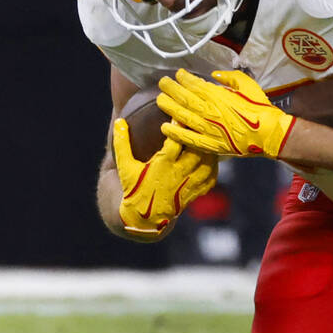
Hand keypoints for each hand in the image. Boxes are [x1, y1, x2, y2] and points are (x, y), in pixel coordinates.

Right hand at [111, 120, 217, 237]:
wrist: (143, 219)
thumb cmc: (133, 189)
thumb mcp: (125, 167)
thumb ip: (122, 144)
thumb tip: (119, 121)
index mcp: (162, 164)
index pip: (175, 140)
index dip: (179, 126)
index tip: (181, 113)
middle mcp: (178, 174)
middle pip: (197, 150)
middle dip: (200, 136)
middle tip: (203, 123)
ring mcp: (189, 184)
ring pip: (208, 163)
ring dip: (210, 150)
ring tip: (210, 137)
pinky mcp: (195, 193)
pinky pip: (211, 177)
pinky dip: (214, 166)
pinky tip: (213, 157)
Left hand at [157, 69, 296, 158]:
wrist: (269, 133)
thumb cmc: (260, 108)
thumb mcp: (248, 85)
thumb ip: (231, 78)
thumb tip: (214, 75)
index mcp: (218, 96)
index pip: (195, 84)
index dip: (184, 78)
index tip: (177, 74)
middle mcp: (208, 110)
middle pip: (184, 98)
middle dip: (171, 89)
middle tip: (162, 83)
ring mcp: (207, 128)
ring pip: (182, 116)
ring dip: (169, 107)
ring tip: (159, 100)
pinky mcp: (209, 144)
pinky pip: (188, 138)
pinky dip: (175, 132)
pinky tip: (164, 127)